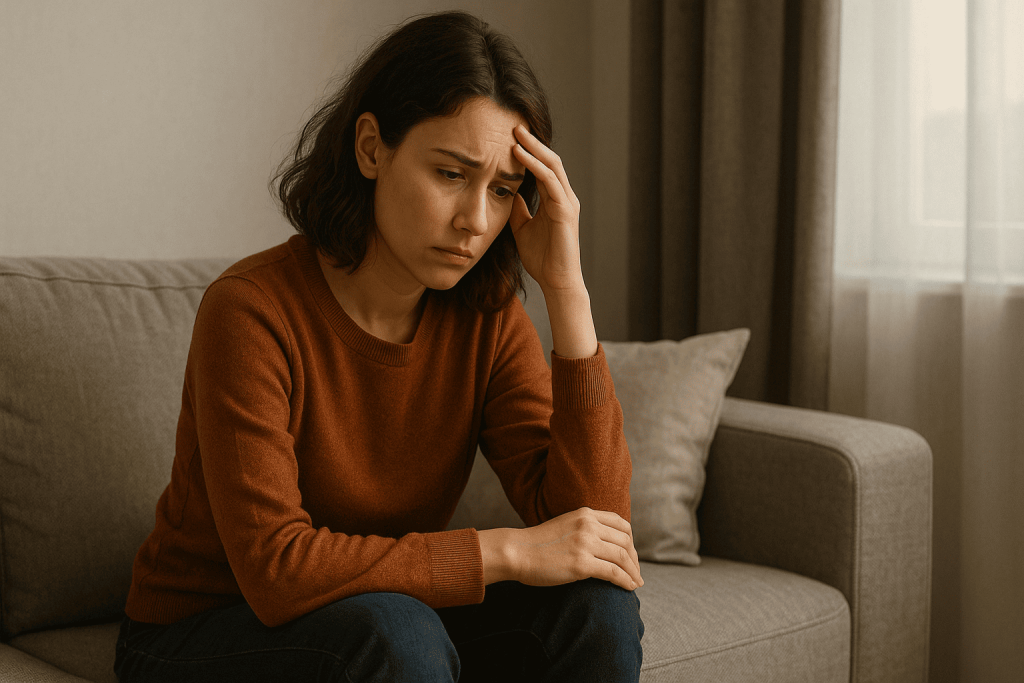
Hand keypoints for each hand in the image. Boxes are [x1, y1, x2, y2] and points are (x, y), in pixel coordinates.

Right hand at [481, 507, 643, 590]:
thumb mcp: (565, 525)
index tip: (631, 555)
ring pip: (622, 557)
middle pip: (625, 541)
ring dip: (633, 572)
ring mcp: (585, 544)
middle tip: (636, 573)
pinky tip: (629, 588)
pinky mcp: (581, 564)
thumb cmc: (538, 543)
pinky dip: (626, 581)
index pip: (621, 524)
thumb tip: (604, 543)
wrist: (517, 552)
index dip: (630, 541)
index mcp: (585, 514)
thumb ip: (584, 528)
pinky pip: (614, 573)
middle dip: (634, 559)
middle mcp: (588, 525)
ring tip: (636, 583)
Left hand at [509, 124, 583, 292]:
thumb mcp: (523, 228)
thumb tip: (509, 194)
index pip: (543, 167)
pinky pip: (549, 181)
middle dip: (532, 141)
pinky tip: (520, 155)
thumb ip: (519, 210)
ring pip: (552, 165)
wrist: (556, 281)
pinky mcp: (565, 211)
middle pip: (550, 160)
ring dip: (534, 147)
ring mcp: (567, 202)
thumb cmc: (542, 258)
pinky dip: (534, 166)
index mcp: (555, 200)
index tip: (509, 136)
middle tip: (514, 124)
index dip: (529, 151)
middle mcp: (565, 197)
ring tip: (516, 132)